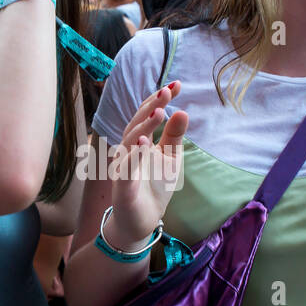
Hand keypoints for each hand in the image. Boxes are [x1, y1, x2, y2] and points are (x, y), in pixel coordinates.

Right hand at [104, 82, 188, 248]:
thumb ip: (174, 136)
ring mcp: (123, 166)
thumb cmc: (155, 186)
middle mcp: (127, 150)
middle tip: (167, 91)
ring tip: (159, 111)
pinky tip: (145, 143)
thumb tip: (183, 110)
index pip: (147, 115)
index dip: (158, 99)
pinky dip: (135, 155)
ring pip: (130, 141)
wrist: (142, 220)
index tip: (176, 84)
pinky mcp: (123, 186)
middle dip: (151, 106)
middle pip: (136, 123)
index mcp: (139, 140)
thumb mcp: (170, 157)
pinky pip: (127, 168)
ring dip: (144, 126)